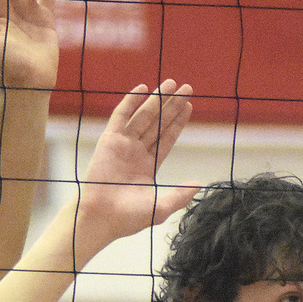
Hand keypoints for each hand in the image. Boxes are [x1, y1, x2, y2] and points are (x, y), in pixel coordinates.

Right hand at [75, 80, 199, 243]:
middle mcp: (136, 152)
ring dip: (157, 99)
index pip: (167, 138)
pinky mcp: (109, 140)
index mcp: (148, 166)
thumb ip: (180, 195)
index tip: (188, 106)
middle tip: (187, 88)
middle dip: (172, 105)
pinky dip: (131, 101)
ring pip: (144, 116)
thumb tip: (200, 185)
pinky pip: (121, 116)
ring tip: (171, 83)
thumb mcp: (161, 207)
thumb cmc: (129, 217)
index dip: (178, 122)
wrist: (102, 217)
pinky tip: (142, 88)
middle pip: (159, 123)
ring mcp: (123, 145)